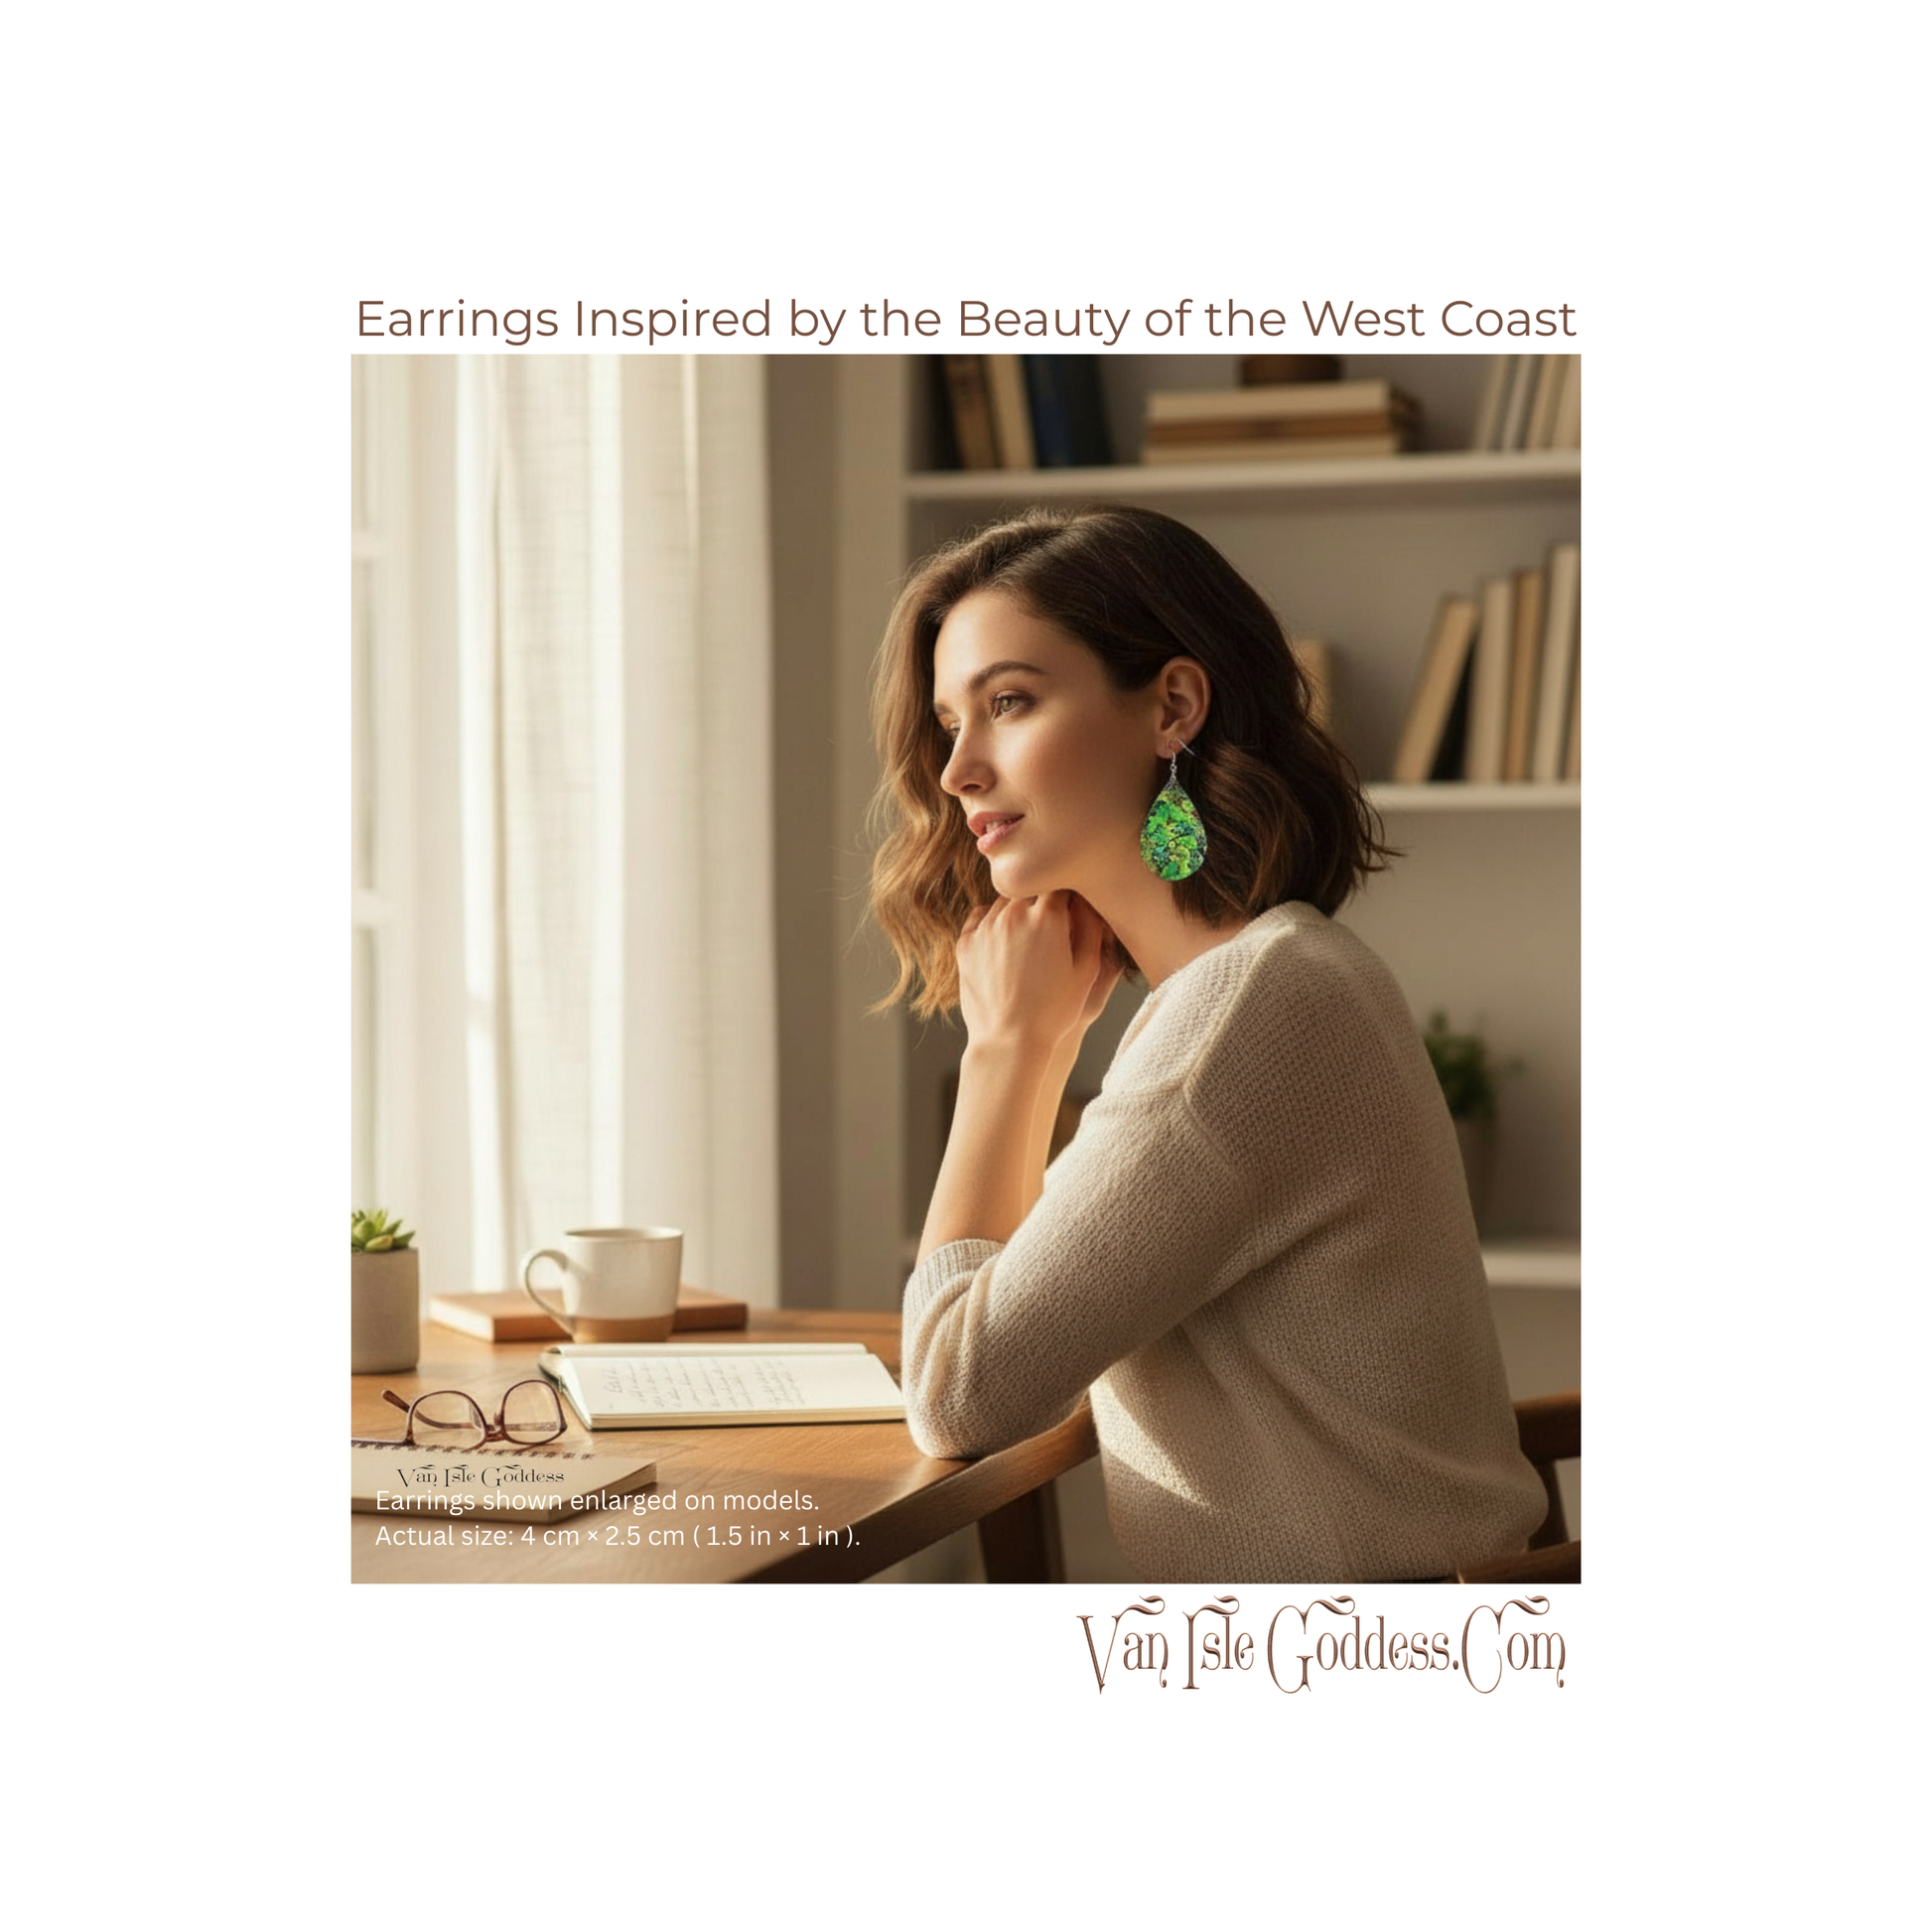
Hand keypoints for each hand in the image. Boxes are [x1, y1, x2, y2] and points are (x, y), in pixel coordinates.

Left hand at [956, 892, 1121, 1052]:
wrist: (1010, 1042)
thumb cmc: (1054, 1012)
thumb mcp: (1087, 971)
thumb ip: (1091, 928)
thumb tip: (1089, 902)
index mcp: (1047, 917)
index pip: (1060, 883)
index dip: (1069, 892)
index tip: (1072, 905)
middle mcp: (1013, 914)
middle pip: (1031, 889)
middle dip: (1042, 900)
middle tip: (1051, 925)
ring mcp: (985, 928)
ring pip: (1004, 903)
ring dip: (1017, 911)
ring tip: (1028, 940)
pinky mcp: (965, 943)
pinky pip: (980, 918)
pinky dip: (992, 924)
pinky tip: (1004, 944)